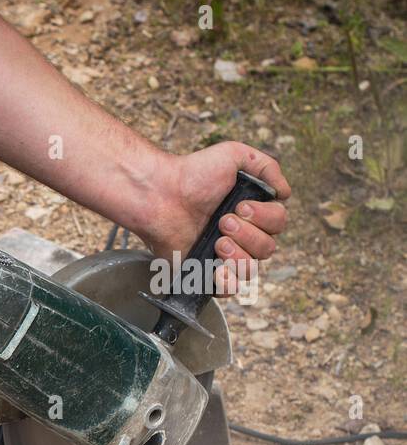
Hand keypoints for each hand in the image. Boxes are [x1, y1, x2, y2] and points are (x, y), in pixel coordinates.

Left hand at [144, 141, 291, 296]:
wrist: (159, 195)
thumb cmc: (192, 174)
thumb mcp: (235, 155)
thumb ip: (267, 167)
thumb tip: (285, 192)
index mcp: (251, 211)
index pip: (278, 223)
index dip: (265, 217)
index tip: (241, 206)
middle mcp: (240, 235)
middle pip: (268, 249)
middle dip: (248, 235)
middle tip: (222, 222)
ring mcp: (222, 255)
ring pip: (251, 270)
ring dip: (238, 256)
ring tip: (217, 242)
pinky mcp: (203, 271)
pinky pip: (228, 289)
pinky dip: (228, 283)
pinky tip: (218, 269)